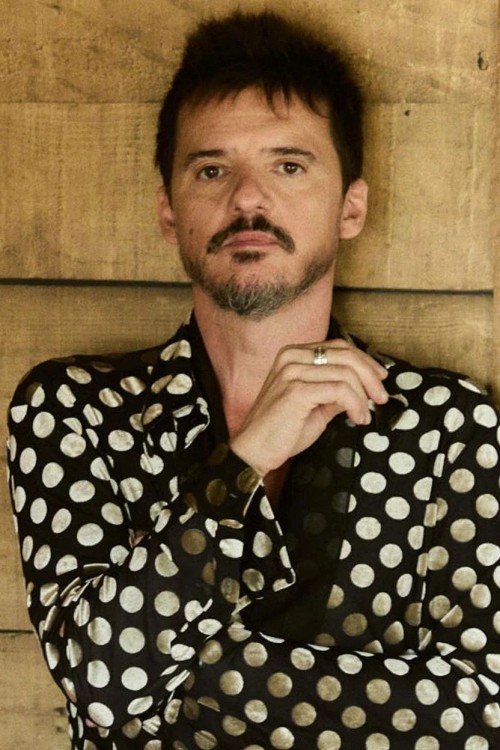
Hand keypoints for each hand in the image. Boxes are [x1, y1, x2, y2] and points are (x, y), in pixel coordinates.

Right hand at [229, 339, 388, 476]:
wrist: (254, 451)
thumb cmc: (282, 430)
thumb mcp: (316, 404)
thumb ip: (336, 390)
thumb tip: (365, 387)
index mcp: (294, 354)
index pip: (339, 347)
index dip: (365, 361)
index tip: (380, 379)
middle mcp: (291, 357)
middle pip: (346, 356)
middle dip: (371, 377)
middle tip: (382, 398)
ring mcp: (292, 372)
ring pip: (346, 374)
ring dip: (363, 397)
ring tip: (364, 416)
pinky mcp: (296, 391)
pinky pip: (340, 391)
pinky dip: (355, 405)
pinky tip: (357, 419)